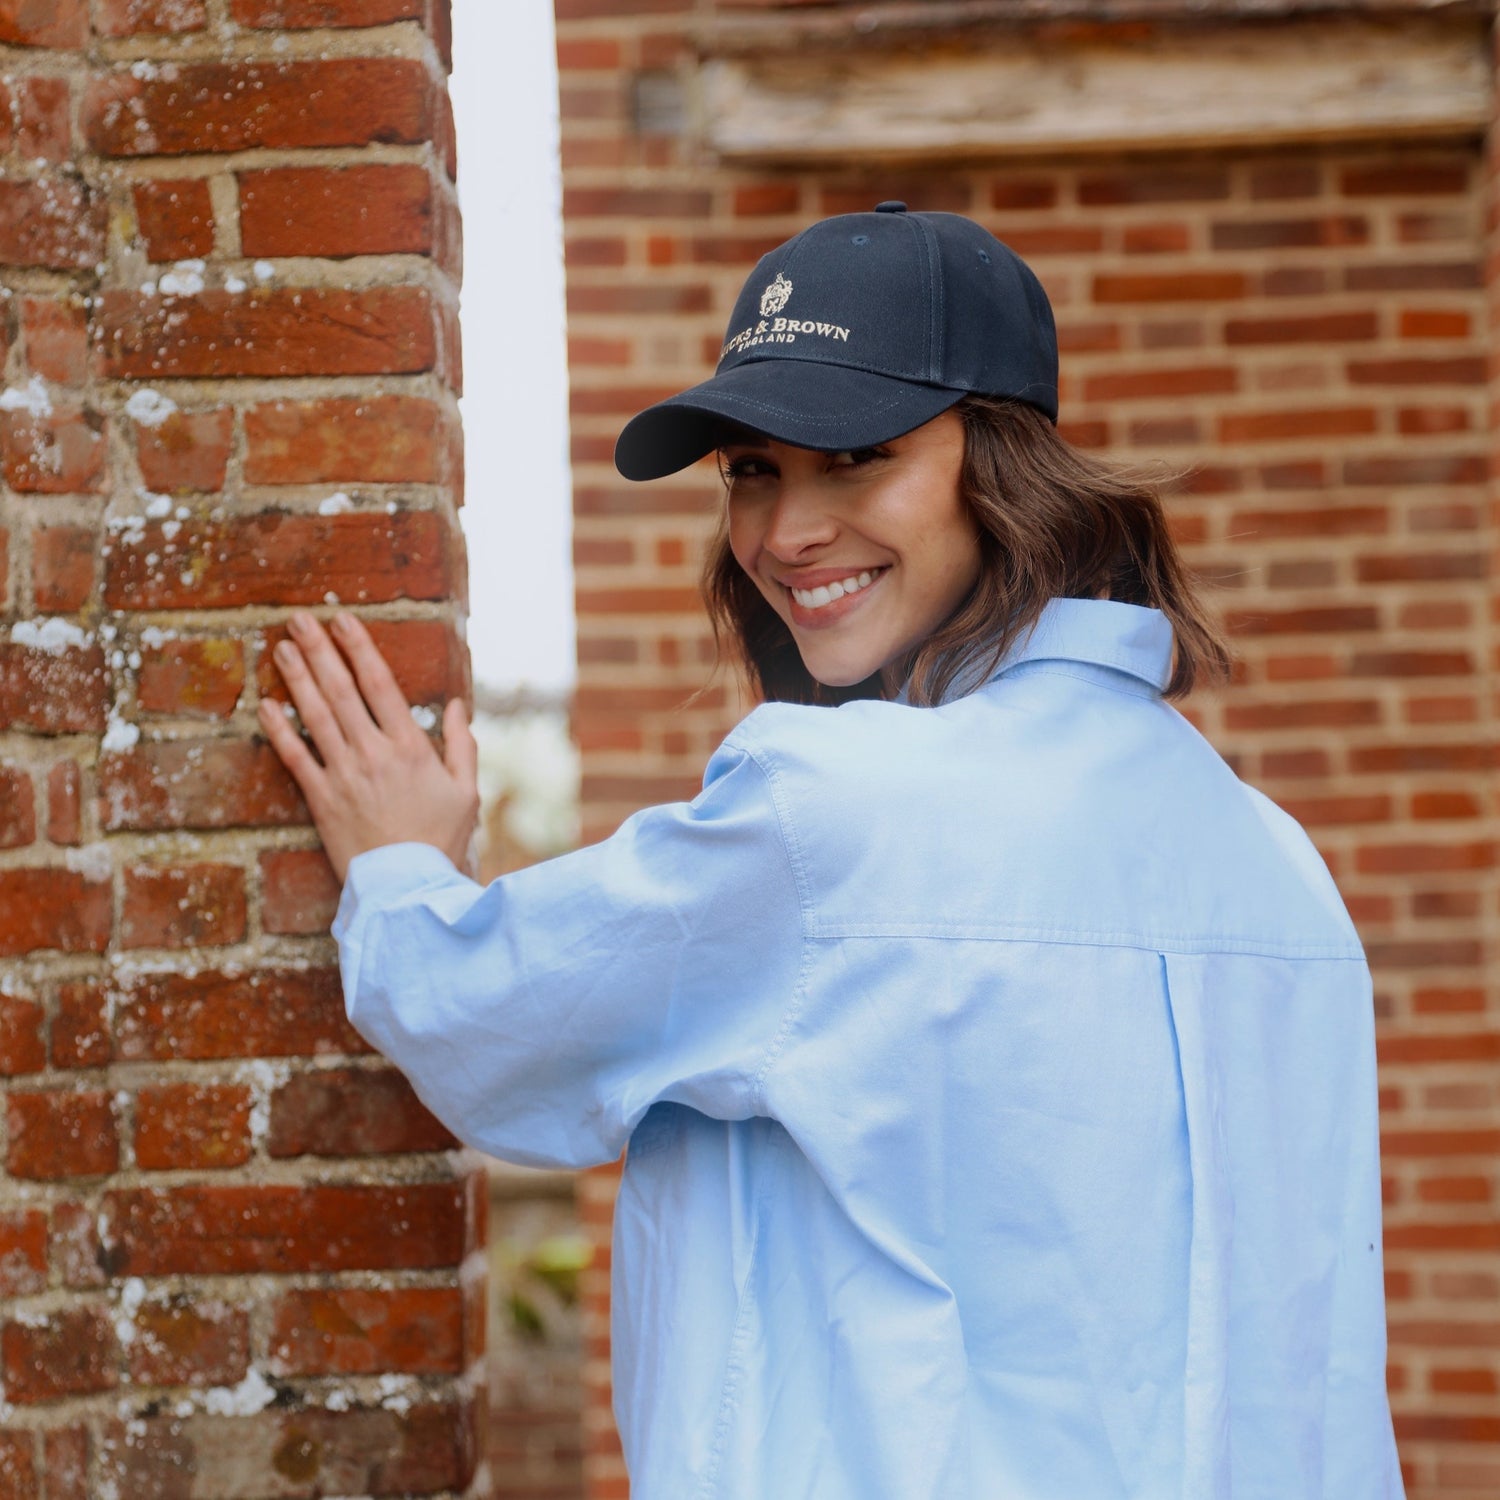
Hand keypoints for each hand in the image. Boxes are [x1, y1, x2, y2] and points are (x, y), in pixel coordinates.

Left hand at [256, 611, 479, 883]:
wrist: (409, 889)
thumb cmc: (442, 842)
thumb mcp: (467, 791)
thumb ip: (462, 745)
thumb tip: (457, 706)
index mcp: (411, 747)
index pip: (380, 684)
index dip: (359, 648)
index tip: (344, 621)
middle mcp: (374, 753)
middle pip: (341, 690)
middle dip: (320, 650)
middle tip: (300, 619)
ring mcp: (344, 775)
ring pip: (315, 716)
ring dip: (297, 679)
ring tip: (282, 648)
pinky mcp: (322, 800)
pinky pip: (295, 759)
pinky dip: (279, 731)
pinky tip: (266, 705)